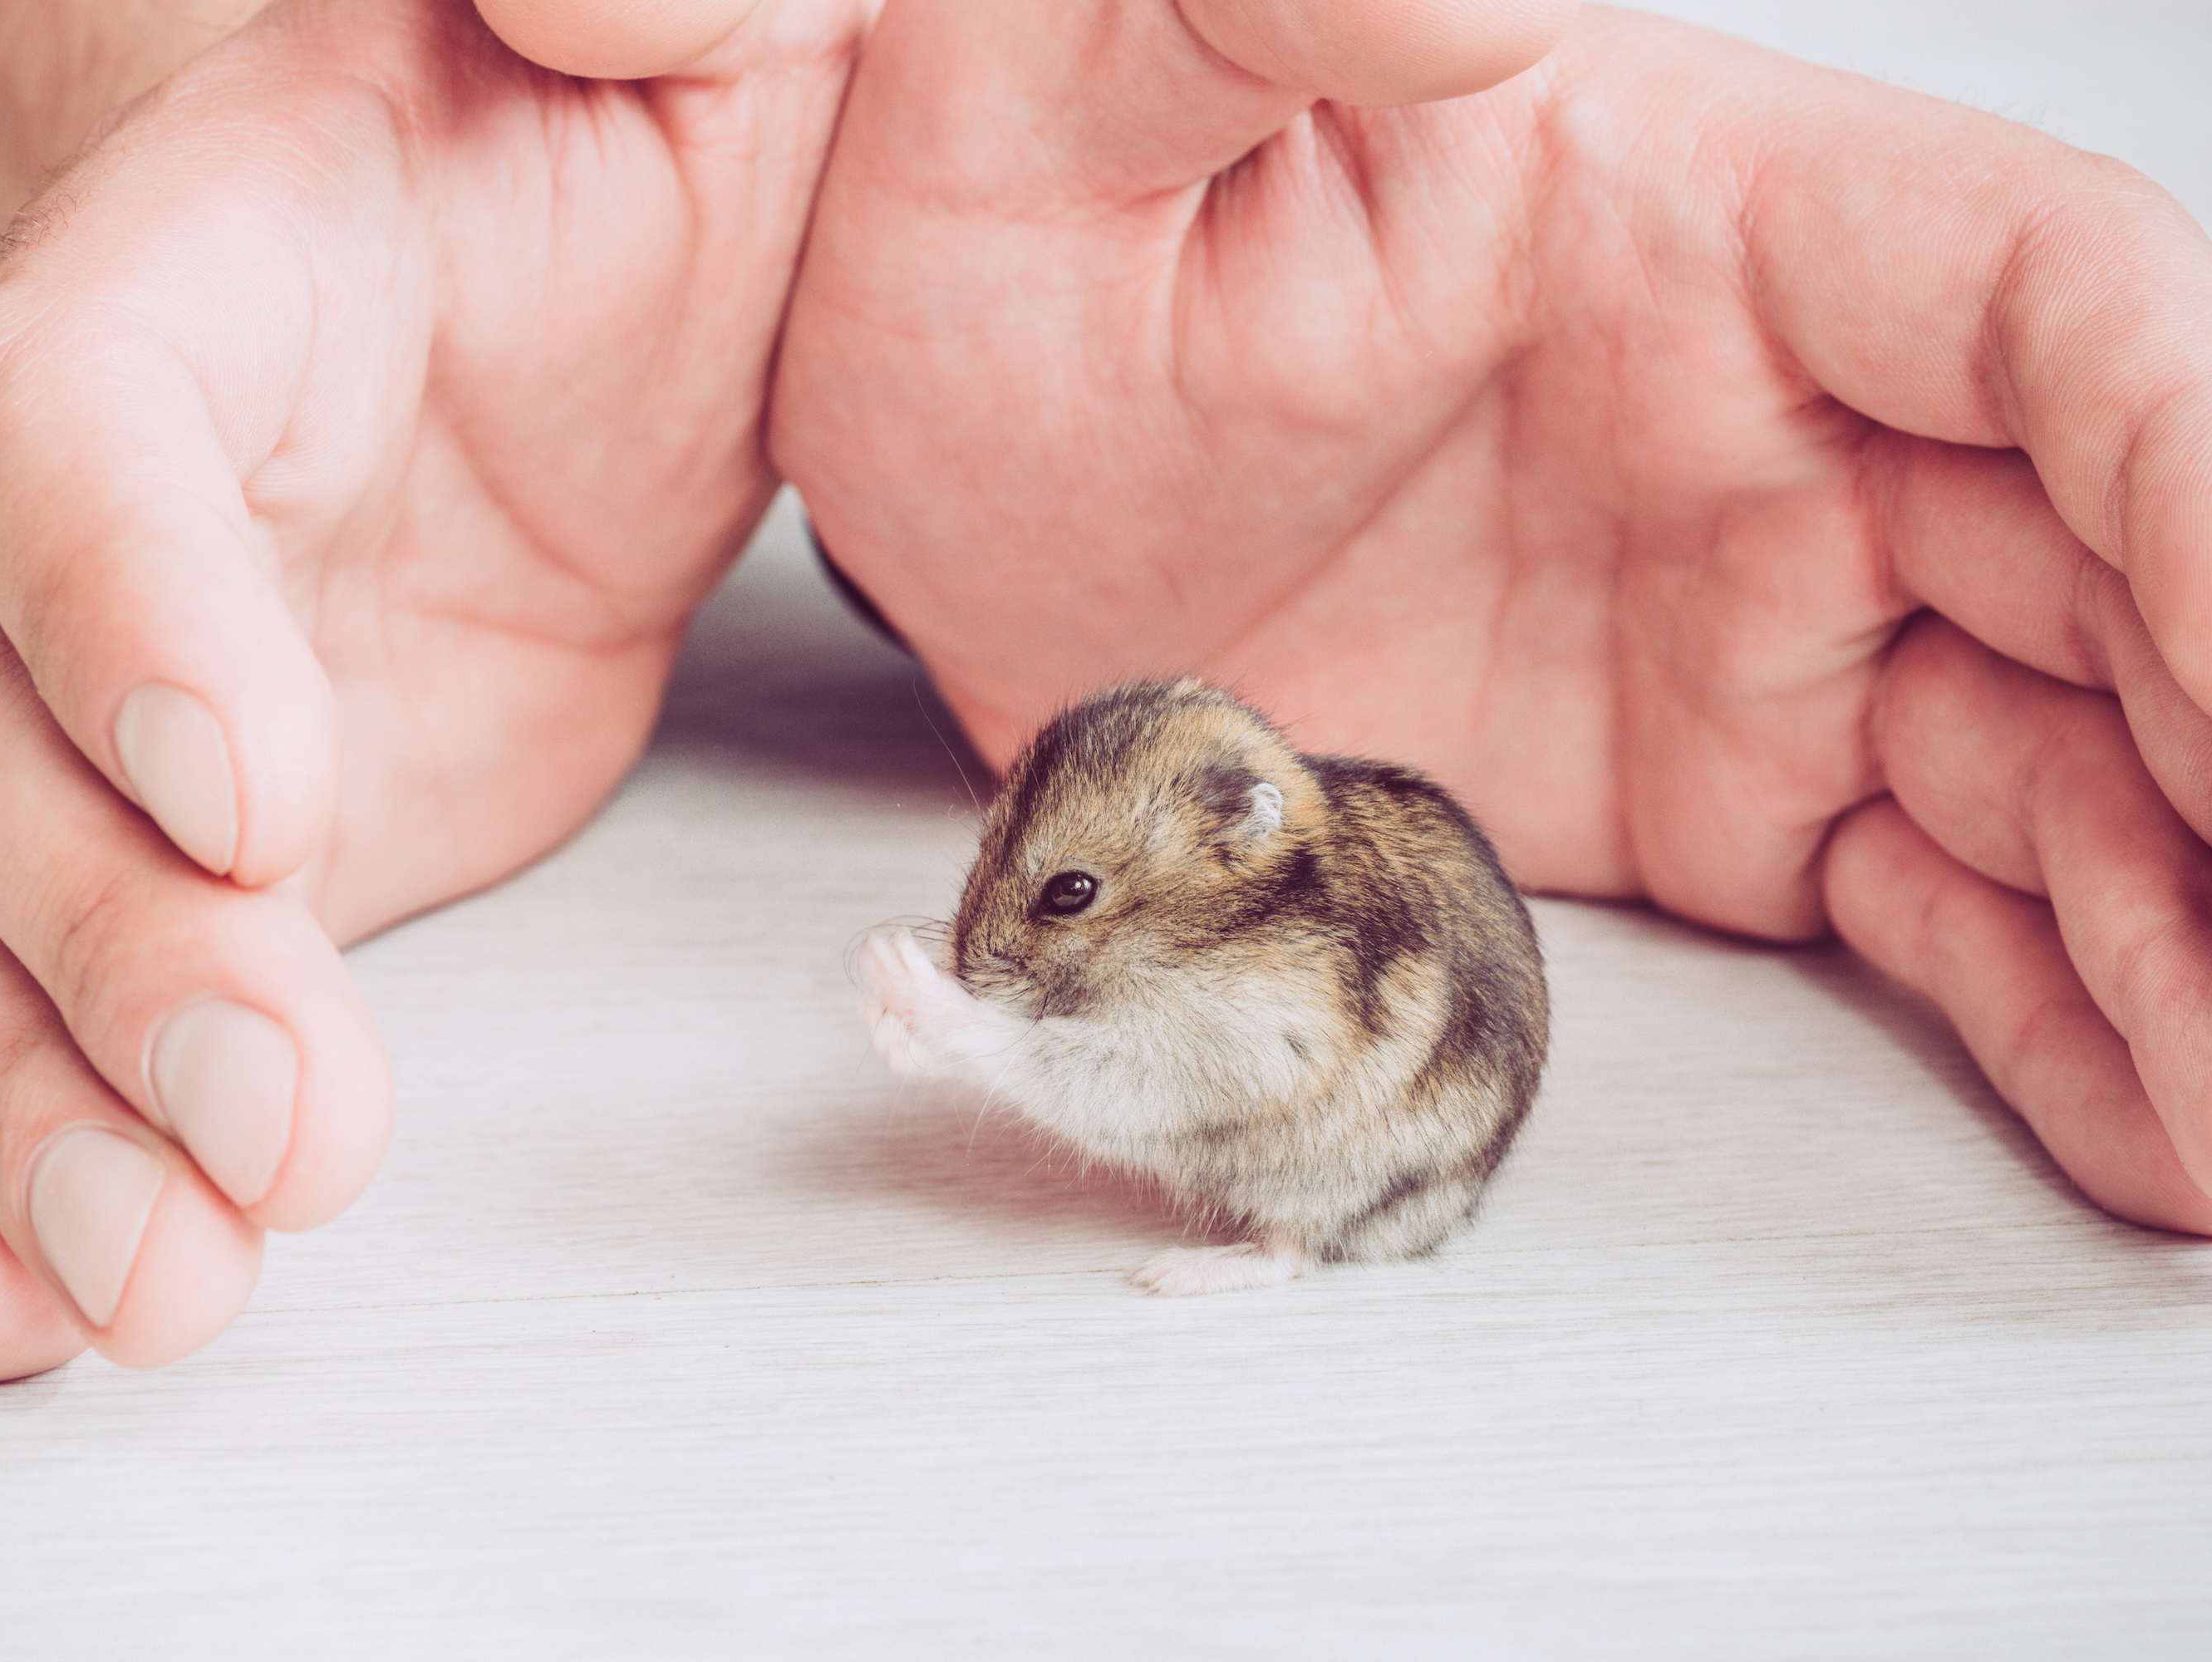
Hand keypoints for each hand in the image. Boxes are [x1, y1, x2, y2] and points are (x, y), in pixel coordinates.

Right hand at [0, 0, 868, 1377]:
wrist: (513, 306)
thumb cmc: (592, 177)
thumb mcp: (685, 62)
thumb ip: (664, 11)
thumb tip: (619, 12)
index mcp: (190, 289)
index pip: (74, 440)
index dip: (127, 616)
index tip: (254, 795)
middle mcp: (79, 523)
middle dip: (122, 956)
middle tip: (280, 1125)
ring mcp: (95, 716)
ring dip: (54, 1118)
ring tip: (165, 1288)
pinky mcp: (170, 865)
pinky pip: (43, 1010)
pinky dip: (31, 1164)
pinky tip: (39, 1304)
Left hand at [774, 1, 2211, 1232]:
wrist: (912, 437)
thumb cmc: (980, 228)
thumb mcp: (1063, 80)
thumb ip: (1272, 9)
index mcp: (1693, 218)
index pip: (2055, 320)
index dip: (2207, 496)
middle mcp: (1774, 422)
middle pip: (2123, 574)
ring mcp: (1745, 621)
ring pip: (2060, 770)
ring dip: (2181, 941)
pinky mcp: (1685, 791)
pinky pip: (1917, 899)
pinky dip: (2045, 1009)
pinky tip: (2140, 1126)